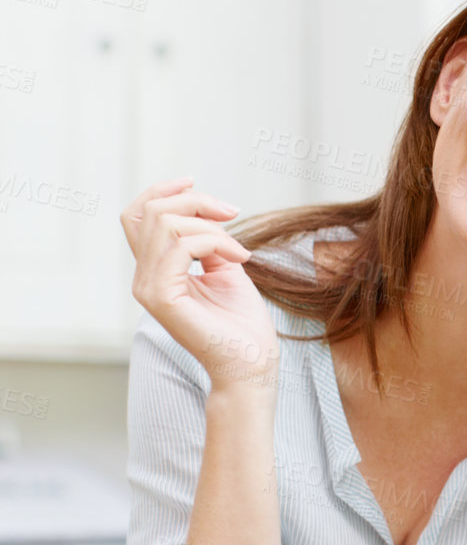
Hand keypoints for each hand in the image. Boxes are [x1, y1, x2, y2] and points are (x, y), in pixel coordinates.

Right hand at [121, 177, 280, 388]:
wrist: (251, 363)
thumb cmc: (242, 323)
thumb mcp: (225, 268)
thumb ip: (208, 240)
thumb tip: (206, 213)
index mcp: (155, 271)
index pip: (138, 216)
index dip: (161, 190)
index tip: (194, 181)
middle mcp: (144, 278)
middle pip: (152, 211)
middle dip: (195, 201)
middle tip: (232, 213)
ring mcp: (148, 288)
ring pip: (166, 224)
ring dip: (210, 224)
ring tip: (238, 248)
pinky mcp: (161, 297)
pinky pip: (182, 246)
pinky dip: (216, 242)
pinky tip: (240, 257)